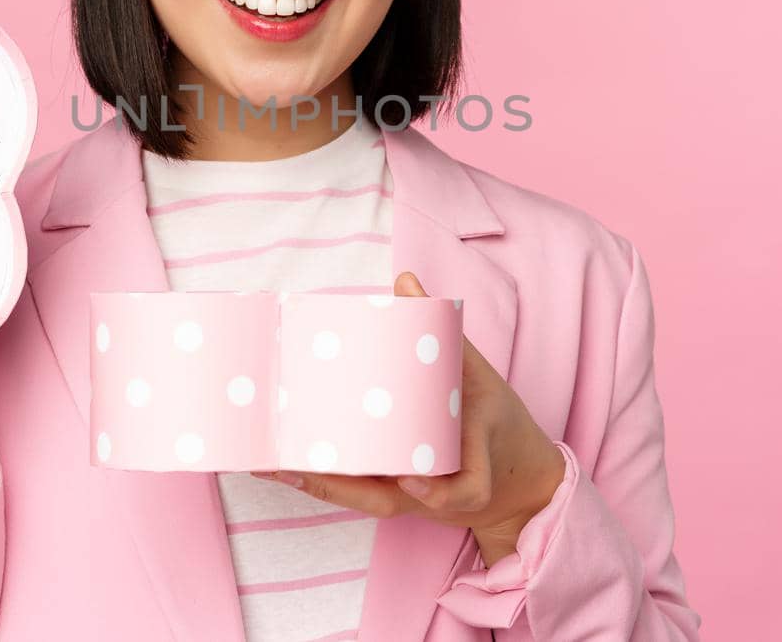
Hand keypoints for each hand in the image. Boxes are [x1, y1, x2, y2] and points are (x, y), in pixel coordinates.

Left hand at [253, 271, 567, 564]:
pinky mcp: (392, 496)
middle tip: (288, 460)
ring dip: (312, 482)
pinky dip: (318, 479)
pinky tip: (281, 463)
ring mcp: (409, 500)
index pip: (463, 492)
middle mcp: (433, 493)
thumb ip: (447, 333)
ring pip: (359, 499)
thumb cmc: (498, 428)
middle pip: (385, 502)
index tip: (410, 482)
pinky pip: (352, 491)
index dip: (436, 491)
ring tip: (267, 461)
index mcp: (472, 467)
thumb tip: (405, 279)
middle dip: (333, 482)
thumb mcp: (484, 378)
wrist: (513, 481)